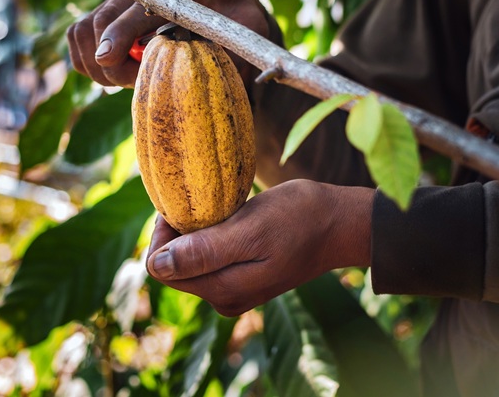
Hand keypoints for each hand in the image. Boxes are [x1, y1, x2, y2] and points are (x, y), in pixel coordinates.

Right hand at [66, 0, 273, 87]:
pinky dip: (88, 58)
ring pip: (86, 28)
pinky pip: (79, 33)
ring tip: (130, 78)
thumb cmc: (245, 24)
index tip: (111, 60)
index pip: (141, 2)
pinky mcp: (113, 2)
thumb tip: (212, 67)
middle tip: (134, 84)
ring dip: (97, 62)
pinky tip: (117, 71)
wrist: (232, 9)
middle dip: (112, 59)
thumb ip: (238, 44)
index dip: (122, 31)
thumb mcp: (253, 32)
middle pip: (105, 17)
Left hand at [145, 179, 373, 316]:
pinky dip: (211, 236)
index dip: (164, 232)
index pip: (161, 266)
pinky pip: (210, 259)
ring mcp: (235, 292)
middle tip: (201, 199)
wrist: (342, 224)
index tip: (183, 202)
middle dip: (178, 232)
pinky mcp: (245, 279)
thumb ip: (205, 251)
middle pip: (173, 266)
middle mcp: (224, 298)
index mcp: (222, 290)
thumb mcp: (250, 229)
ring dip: (194, 233)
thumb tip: (155, 266)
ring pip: (191, 261)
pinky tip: (230, 217)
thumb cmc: (299, 219)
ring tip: (217, 207)